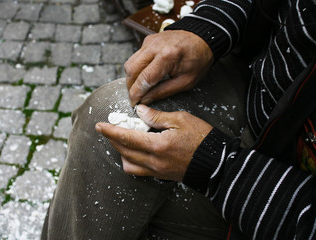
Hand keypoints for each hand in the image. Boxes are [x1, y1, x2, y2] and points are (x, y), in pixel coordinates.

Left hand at [95, 105, 212, 180]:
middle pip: (124, 151)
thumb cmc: (201, 138)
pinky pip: (138, 171)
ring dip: (121, 152)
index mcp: (158, 145)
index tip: (99, 126)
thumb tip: (139, 112)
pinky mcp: (160, 175)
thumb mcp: (181, 119)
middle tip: (110, 128)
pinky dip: (131, 160)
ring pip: (128, 165)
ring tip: (123, 139)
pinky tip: (136, 150)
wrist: (216, 163)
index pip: (127, 138)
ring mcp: (156, 171)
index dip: (110, 131)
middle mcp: (154, 161)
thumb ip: (156, 116)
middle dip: (113, 140)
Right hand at [125, 30, 213, 106]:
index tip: (134, 103)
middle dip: (130, 86)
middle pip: (131, 69)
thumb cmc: (198, 59)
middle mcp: (155, 46)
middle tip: (135, 97)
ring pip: (130, 62)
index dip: (136, 93)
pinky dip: (136, 68)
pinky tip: (144, 76)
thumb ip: (163, 91)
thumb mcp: (185, 82)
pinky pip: (136, 57)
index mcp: (167, 57)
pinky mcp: (148, 40)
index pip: (144, 78)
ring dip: (131, 77)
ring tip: (138, 88)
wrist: (203, 38)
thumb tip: (145, 100)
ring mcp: (150, 42)